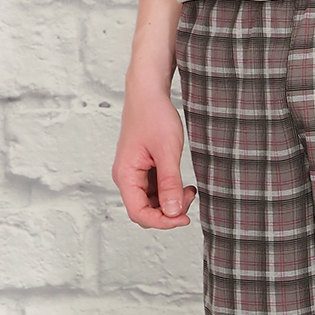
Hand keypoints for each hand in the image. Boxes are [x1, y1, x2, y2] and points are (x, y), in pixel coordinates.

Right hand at [112, 77, 197, 227]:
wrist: (148, 93)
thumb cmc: (154, 116)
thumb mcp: (167, 151)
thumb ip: (169, 184)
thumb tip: (174, 212)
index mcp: (125, 175)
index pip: (139, 213)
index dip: (162, 222)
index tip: (185, 218)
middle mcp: (126, 178)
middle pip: (144, 211)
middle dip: (168, 212)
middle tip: (189, 196)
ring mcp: (134, 174)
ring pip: (151, 203)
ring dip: (170, 202)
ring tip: (188, 189)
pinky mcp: (142, 169)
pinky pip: (154, 191)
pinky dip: (169, 192)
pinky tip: (182, 184)